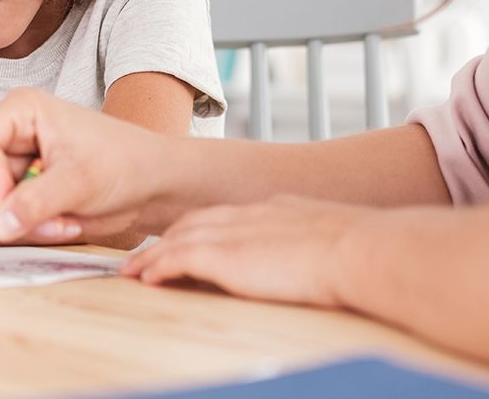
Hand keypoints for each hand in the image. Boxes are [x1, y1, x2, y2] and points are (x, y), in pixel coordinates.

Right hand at [0, 88, 172, 242]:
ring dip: (12, 221)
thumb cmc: (124, 164)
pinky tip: (64, 225)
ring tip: (57, 225)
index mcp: (21, 111)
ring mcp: (14, 162)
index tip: (0, 209)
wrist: (153, 185)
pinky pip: (3, 215)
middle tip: (3, 231)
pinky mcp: (22, 189)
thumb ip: (34, 203)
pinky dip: (26, 228)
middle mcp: (11, 132)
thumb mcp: (79, 182)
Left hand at [121, 195, 373, 306]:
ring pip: (178, 239)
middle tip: (146, 253)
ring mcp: (234, 233)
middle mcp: (247, 215)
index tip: (183, 239)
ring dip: (152, 254)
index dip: (198, 228)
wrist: (356, 249)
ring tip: (132, 269)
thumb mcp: (329, 236)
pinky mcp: (224, 256)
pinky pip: (178, 259)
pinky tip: (145, 278)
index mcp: (272, 210)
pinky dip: (158, 266)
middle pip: (193, 222)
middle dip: (166, 237)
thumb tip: (316, 255)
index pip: (223, 216)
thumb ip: (310, 240)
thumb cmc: (356, 249)